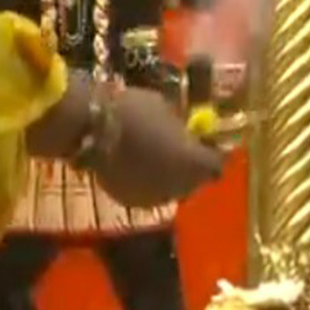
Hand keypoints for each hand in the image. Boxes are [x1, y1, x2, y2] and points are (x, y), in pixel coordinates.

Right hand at [92, 87, 224, 207]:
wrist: (92, 131)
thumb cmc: (134, 111)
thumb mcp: (165, 108)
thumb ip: (181, 125)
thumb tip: (185, 129)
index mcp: (194, 162)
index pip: (217, 163)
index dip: (215, 152)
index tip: (209, 141)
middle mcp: (180, 186)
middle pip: (197, 180)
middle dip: (194, 167)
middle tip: (186, 150)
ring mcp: (154, 197)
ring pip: (172, 189)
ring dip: (172, 176)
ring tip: (160, 157)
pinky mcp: (130, 201)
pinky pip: (148, 192)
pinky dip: (148, 181)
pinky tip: (139, 166)